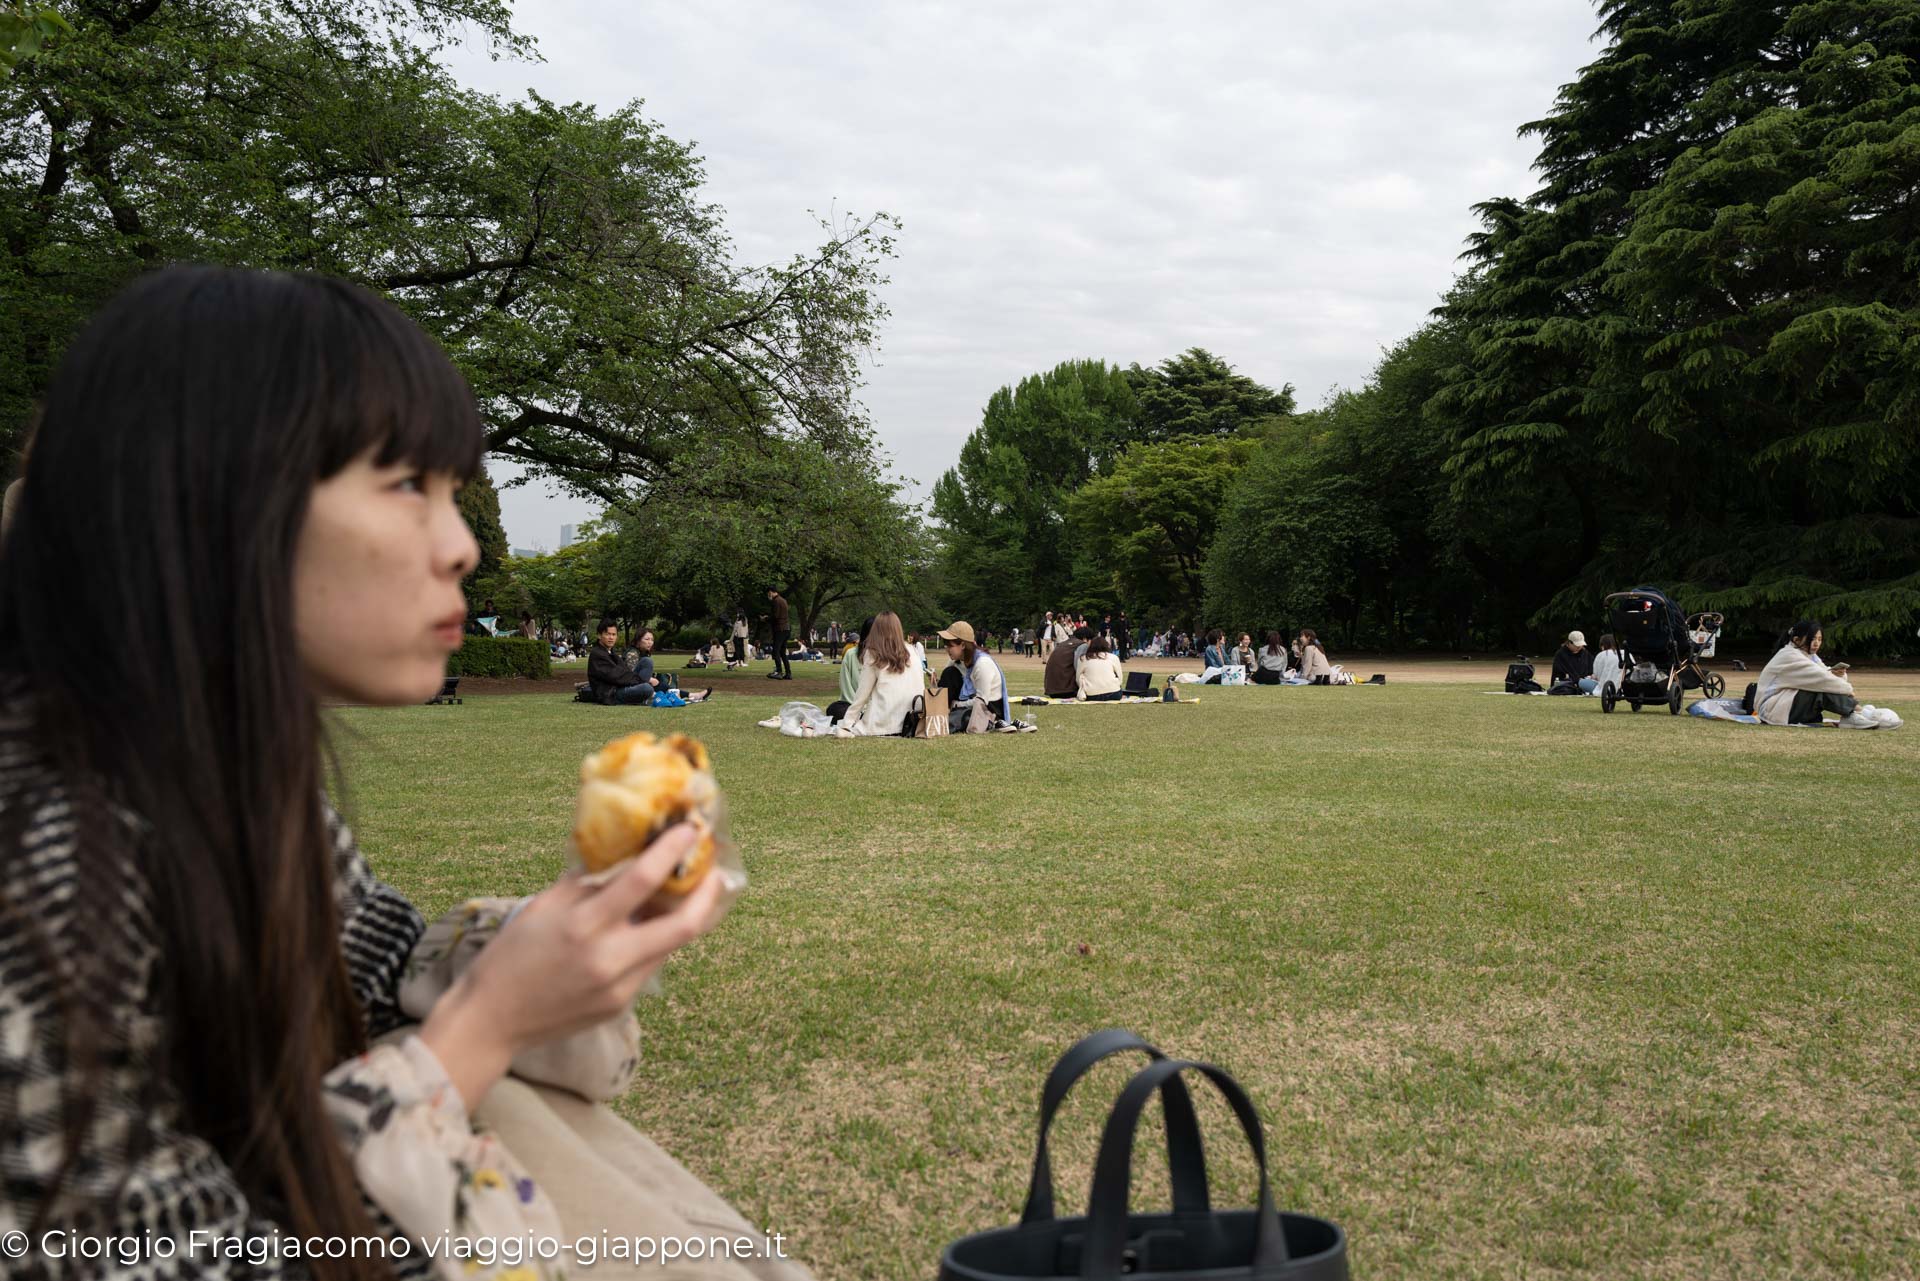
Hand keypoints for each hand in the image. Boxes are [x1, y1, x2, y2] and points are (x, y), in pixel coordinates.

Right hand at [420, 824, 726, 1107]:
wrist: (493, 1020)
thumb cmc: (513, 955)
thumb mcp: (544, 906)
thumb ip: (587, 880)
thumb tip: (622, 850)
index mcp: (585, 926)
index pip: (641, 882)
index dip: (671, 852)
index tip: (689, 831)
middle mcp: (610, 959)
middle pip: (684, 926)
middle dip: (708, 895)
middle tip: (715, 871)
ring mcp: (620, 988)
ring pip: (671, 946)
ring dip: (685, 918)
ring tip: (687, 892)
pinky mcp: (621, 1006)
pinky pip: (651, 966)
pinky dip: (656, 941)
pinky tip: (648, 926)